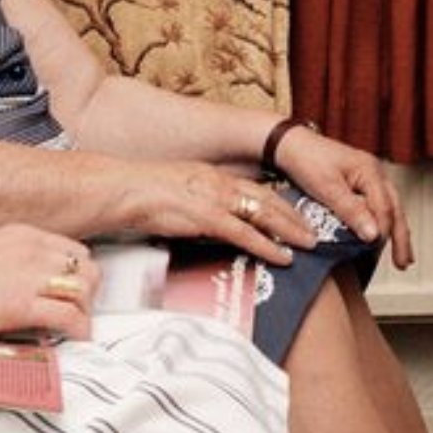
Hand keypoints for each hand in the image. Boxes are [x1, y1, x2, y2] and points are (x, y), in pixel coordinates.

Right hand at [0, 225, 100, 340]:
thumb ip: (11, 260)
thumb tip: (24, 280)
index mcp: (23, 236)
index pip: (74, 250)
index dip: (80, 273)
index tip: (76, 290)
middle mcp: (32, 251)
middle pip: (86, 268)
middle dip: (89, 293)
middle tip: (80, 311)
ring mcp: (28, 277)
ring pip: (83, 290)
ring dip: (86, 311)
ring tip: (78, 327)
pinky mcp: (21, 305)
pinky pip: (68, 315)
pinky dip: (80, 328)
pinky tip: (76, 336)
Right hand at [104, 157, 317, 265]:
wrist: (121, 189)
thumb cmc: (139, 194)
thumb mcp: (176, 194)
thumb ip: (196, 207)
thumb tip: (208, 226)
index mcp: (211, 175)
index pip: (253, 187)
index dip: (277, 200)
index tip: (294, 211)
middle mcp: (218, 183)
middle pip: (266, 198)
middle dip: (293, 214)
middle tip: (312, 229)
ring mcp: (214, 199)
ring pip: (263, 213)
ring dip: (289, 229)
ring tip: (308, 243)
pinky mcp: (206, 217)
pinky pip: (244, 234)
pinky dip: (266, 245)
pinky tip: (282, 256)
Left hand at [271, 125, 414, 269]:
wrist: (289, 144)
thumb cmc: (306, 160)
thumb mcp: (327, 187)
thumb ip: (352, 211)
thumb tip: (374, 235)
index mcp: (370, 171)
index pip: (384, 207)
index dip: (382, 231)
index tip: (374, 253)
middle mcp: (374, 174)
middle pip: (395, 208)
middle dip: (401, 237)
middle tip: (403, 263)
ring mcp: (369, 179)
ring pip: (390, 208)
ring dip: (396, 233)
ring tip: (401, 258)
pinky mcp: (359, 185)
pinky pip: (377, 207)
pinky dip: (383, 225)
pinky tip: (382, 239)